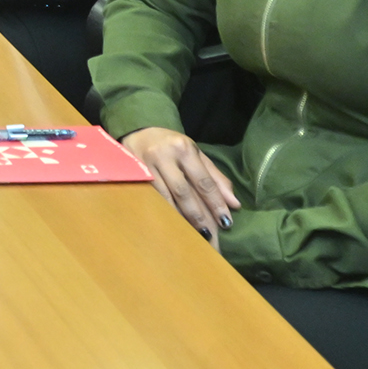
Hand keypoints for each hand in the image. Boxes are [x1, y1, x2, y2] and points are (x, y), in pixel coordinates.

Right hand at [121, 127, 239, 241]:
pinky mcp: (133, 176)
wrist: (137, 132)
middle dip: (198, 216)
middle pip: (184, 192)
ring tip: (193, 236)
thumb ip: (215, 178)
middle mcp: (164, 156)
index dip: (216, 203)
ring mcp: (145, 166)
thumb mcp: (196, 154)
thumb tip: (234, 204)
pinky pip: (151, 199)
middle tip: (210, 236)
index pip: (203, 181)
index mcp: (183, 149)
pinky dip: (164, 214)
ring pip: (165, 198)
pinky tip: (172, 226)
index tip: (226, 222)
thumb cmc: (172, 145)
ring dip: (180, 219)